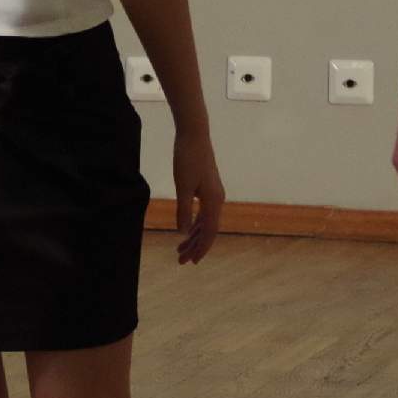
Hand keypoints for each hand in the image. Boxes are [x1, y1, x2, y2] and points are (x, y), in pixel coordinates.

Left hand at [172, 127, 225, 263]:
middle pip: (207, 230)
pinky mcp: (208, 188)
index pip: (209, 232)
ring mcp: (214, 194)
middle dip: (195, 247)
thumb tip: (182, 232)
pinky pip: (204, 213)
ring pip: (205, 222)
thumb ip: (183, 210)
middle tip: (180, 261)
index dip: (201, 248)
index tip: (192, 262)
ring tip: (180, 250)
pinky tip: (187, 231)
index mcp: (213, 201)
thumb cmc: (187, 159)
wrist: (194, 135)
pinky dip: (195, 224)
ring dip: (193, 237)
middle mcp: (217, 200)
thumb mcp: (182, 186)